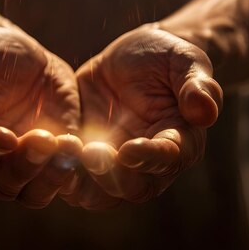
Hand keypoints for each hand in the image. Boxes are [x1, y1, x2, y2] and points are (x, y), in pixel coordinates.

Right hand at [0, 25, 81, 207]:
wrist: (22, 56)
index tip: (5, 135)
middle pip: (2, 184)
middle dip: (24, 166)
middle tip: (44, 138)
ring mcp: (25, 165)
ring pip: (34, 192)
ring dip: (51, 176)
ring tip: (70, 146)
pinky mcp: (55, 161)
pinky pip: (65, 181)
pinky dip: (76, 173)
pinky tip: (87, 149)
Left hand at [60, 25, 222, 208]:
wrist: (132, 59)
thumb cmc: (166, 58)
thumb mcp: (185, 60)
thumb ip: (197, 83)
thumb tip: (207, 111)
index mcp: (179, 141)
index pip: (169, 159)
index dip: (150, 158)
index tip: (130, 150)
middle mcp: (148, 163)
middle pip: (133, 187)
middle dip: (111, 174)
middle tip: (91, 153)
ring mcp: (115, 165)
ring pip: (99, 192)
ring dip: (81, 180)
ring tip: (62, 157)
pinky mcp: (85, 157)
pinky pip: (71, 177)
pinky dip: (57, 172)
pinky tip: (41, 152)